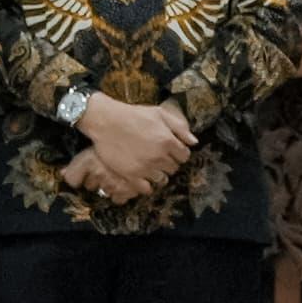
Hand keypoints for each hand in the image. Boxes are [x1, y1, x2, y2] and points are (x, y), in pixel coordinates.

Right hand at [70, 96, 194, 202]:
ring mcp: (145, 167)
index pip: (184, 156)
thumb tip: (194, 142)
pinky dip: (146, 185)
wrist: (107, 121)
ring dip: (158, 174)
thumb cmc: (133, 115)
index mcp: (168, 141)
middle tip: (159, 157)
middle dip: (169, 163)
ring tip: (150, 167)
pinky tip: (142, 176)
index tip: (172, 151)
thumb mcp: (160, 114)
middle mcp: (158, 156)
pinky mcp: (131, 175)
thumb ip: (180, 127)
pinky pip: (146, 189)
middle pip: (174, 168)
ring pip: (162, 180)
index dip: (179, 153)